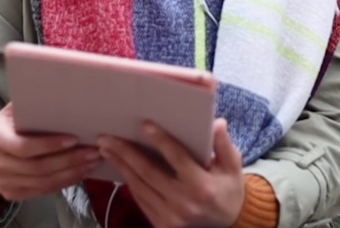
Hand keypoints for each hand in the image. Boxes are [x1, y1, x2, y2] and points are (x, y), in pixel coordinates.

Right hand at [0, 103, 100, 201]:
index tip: (74, 139)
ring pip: (43, 183)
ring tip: (92, 162)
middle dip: (69, 161)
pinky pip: (42, 192)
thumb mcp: (10, 112)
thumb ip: (29, 106)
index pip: (25, 147)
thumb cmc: (4, 127)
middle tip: (93, 152)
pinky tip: (80, 173)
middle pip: (38, 168)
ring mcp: (4, 182)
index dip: (50, 145)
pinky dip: (64, 183)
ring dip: (71, 173)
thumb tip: (61, 92)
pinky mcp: (12, 194)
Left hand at [98, 118, 244, 227]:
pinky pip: (140, 200)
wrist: (228, 225)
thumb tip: (217, 123)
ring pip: (139, 186)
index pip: (176, 158)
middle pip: (148, 172)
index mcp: (201, 186)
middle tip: (107, 138)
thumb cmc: (228, 190)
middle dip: (125, 153)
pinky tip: (120, 167)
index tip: (144, 125)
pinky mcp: (161, 225)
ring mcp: (170, 216)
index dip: (160, 140)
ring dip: (121, 166)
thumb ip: (224, 144)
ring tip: (106, 149)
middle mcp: (183, 202)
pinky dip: (129, 182)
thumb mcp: (233, 167)